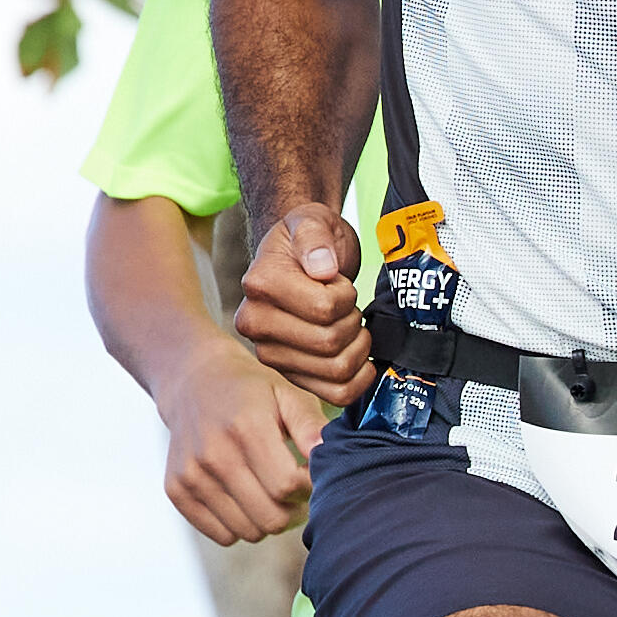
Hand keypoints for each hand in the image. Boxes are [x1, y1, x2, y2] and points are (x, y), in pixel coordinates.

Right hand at [154, 337, 326, 545]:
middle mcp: (214, 454)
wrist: (191, 381)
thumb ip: (312, 427)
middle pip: (271, 517)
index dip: (309, 488)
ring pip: (249, 532)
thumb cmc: (250, 391)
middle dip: (293, 509)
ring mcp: (191, 475)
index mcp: (246, 428)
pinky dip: (239, 525)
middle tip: (293, 489)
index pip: (288, 486)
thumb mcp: (287, 394)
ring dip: (267, 519)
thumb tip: (330, 457)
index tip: (308, 474)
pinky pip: (222, 535)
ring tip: (268, 491)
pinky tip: (243, 496)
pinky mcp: (176, 490)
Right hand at [236, 201, 373, 403]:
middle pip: (330, 342)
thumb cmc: (311, 241)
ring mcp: (272, 355)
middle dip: (353, 320)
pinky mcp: (292, 376)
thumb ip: (315, 237)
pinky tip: (361, 356)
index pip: (323, 308)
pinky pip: (337, 395)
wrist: (307, 261)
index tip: (338, 281)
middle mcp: (256, 325)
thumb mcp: (312, 221)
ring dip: (358, 347)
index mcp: (259, 286)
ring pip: (336, 371)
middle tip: (349, 304)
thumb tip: (322, 268)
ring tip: (352, 324)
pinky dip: (359, 379)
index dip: (345, 295)